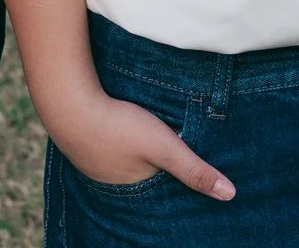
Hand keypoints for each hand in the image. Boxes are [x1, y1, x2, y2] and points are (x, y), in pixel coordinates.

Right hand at [47, 90, 234, 199]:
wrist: (68, 103)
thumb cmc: (119, 126)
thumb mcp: (164, 146)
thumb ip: (195, 169)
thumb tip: (230, 195)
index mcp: (135, 188)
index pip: (163, 192)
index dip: (175, 183)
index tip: (189, 174)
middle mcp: (113, 184)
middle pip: (144, 178)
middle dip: (156, 170)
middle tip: (170, 157)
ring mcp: (95, 165)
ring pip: (125, 163)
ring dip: (136, 156)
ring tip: (148, 145)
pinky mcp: (84, 144)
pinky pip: (107, 148)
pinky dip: (118, 143)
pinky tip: (122, 131)